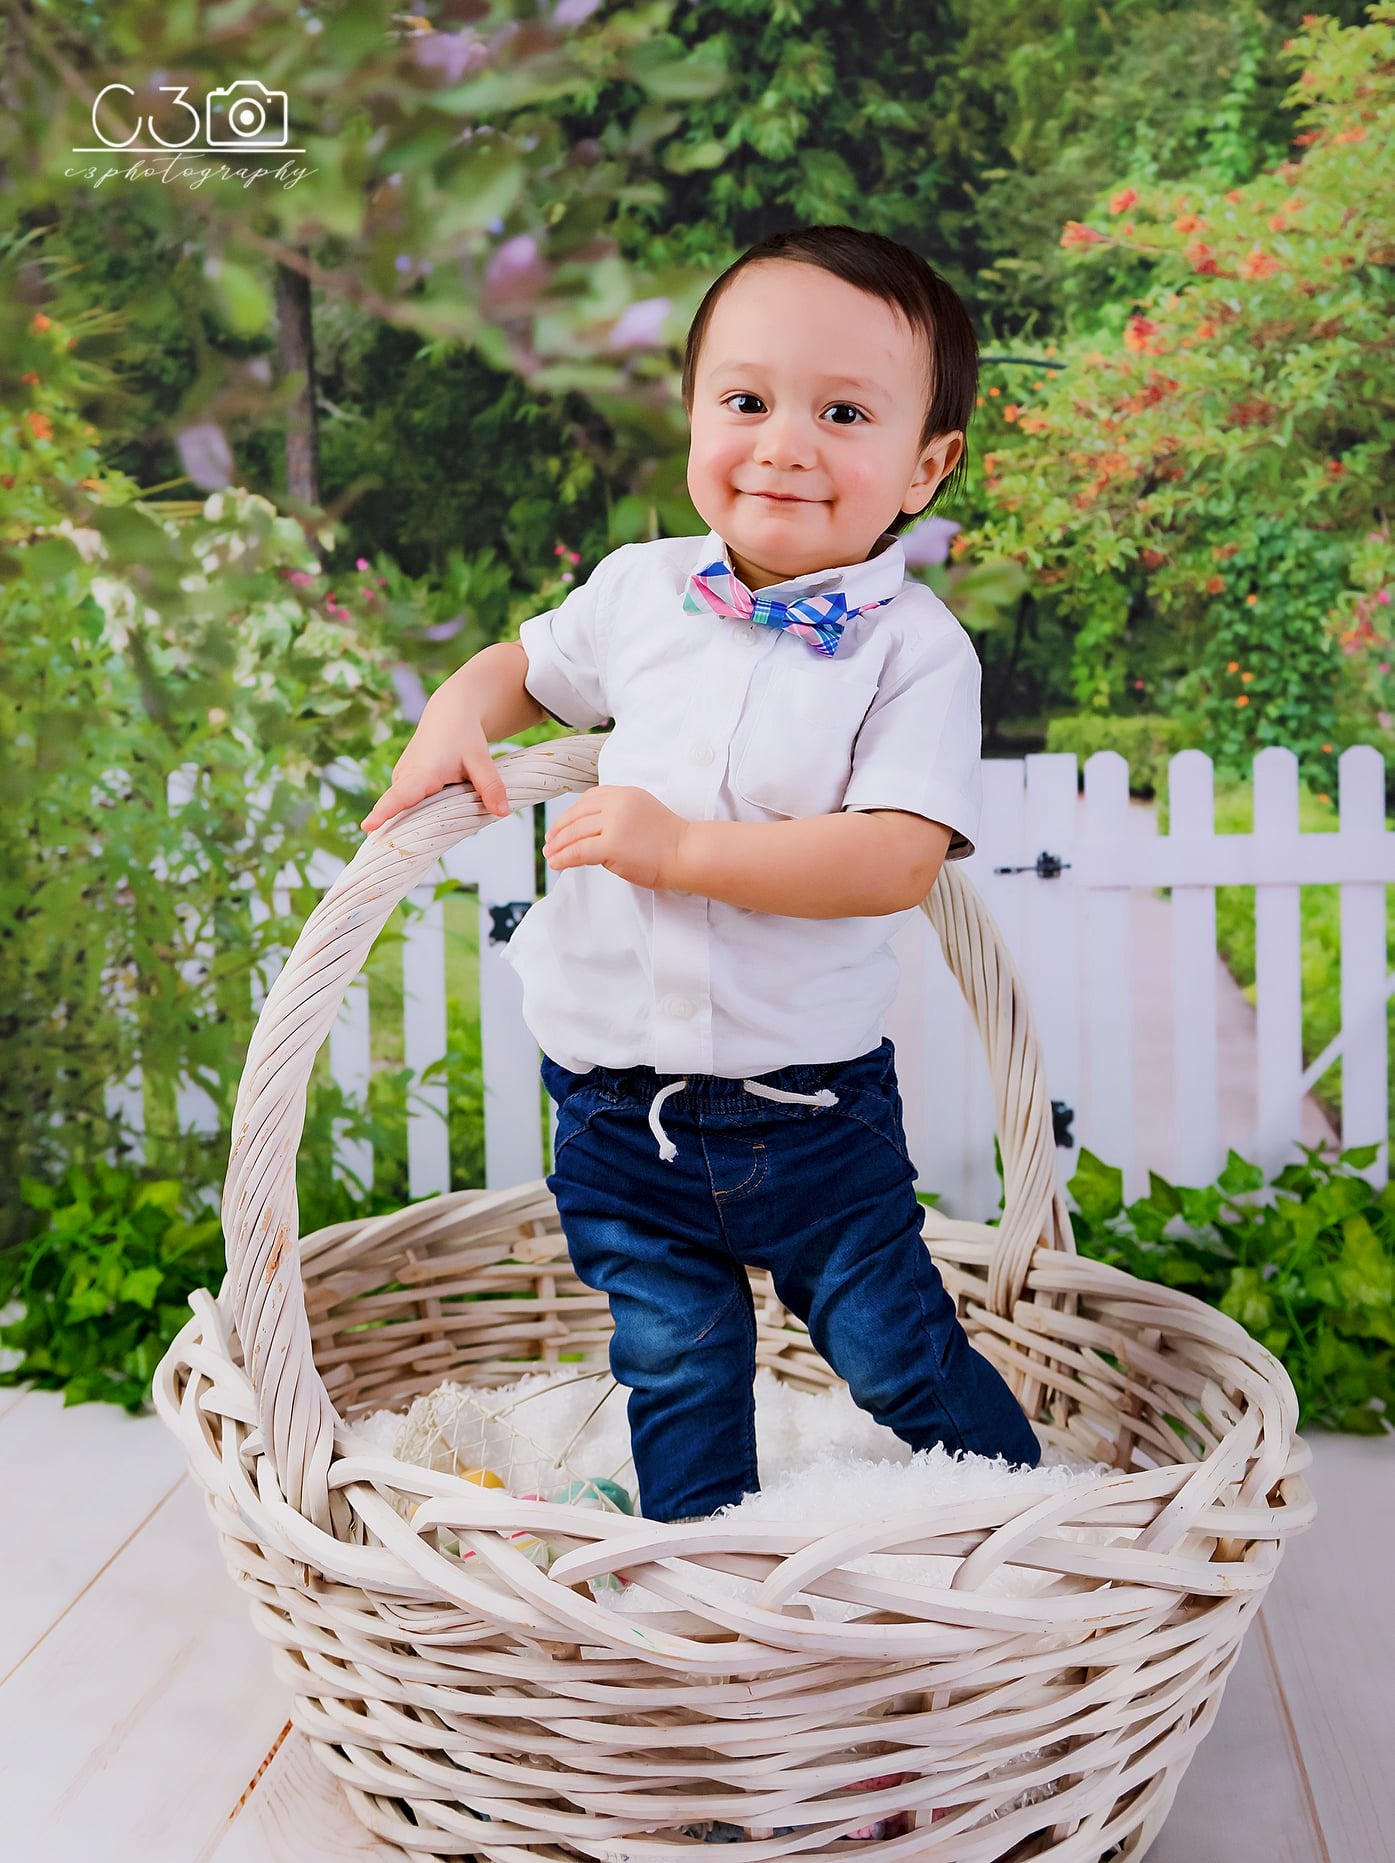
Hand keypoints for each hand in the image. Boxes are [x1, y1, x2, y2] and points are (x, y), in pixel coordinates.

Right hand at [360, 706, 509, 832]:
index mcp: (422, 771)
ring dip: (424, 819)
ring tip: (441, 815)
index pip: (400, 796)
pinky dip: (424, 811)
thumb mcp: (481, 759)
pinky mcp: (404, 783)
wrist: (449, 714)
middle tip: (422, 847)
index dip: (385, 813)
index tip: (367, 826)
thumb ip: (491, 786)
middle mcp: (405, 777)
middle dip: (411, 832)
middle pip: (404, 812)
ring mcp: (401, 780)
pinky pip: (411, 804)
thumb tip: (502, 812)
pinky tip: (441, 806)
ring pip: (410, 810)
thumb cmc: (463, 734)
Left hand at [543, 785, 689, 891]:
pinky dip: (564, 858)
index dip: (570, 814)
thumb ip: (618, 814)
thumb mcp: (641, 812)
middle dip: (559, 831)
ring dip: (558, 846)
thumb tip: (592, 829)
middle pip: (577, 816)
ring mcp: (614, 823)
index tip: (560, 827)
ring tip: (550, 855)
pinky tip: (557, 863)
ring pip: (575, 833)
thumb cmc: (669, 840)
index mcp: (624, 793)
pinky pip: (579, 851)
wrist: (688, 853)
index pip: (588, 800)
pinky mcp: (612, 845)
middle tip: (549, 843)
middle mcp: (617, 803)